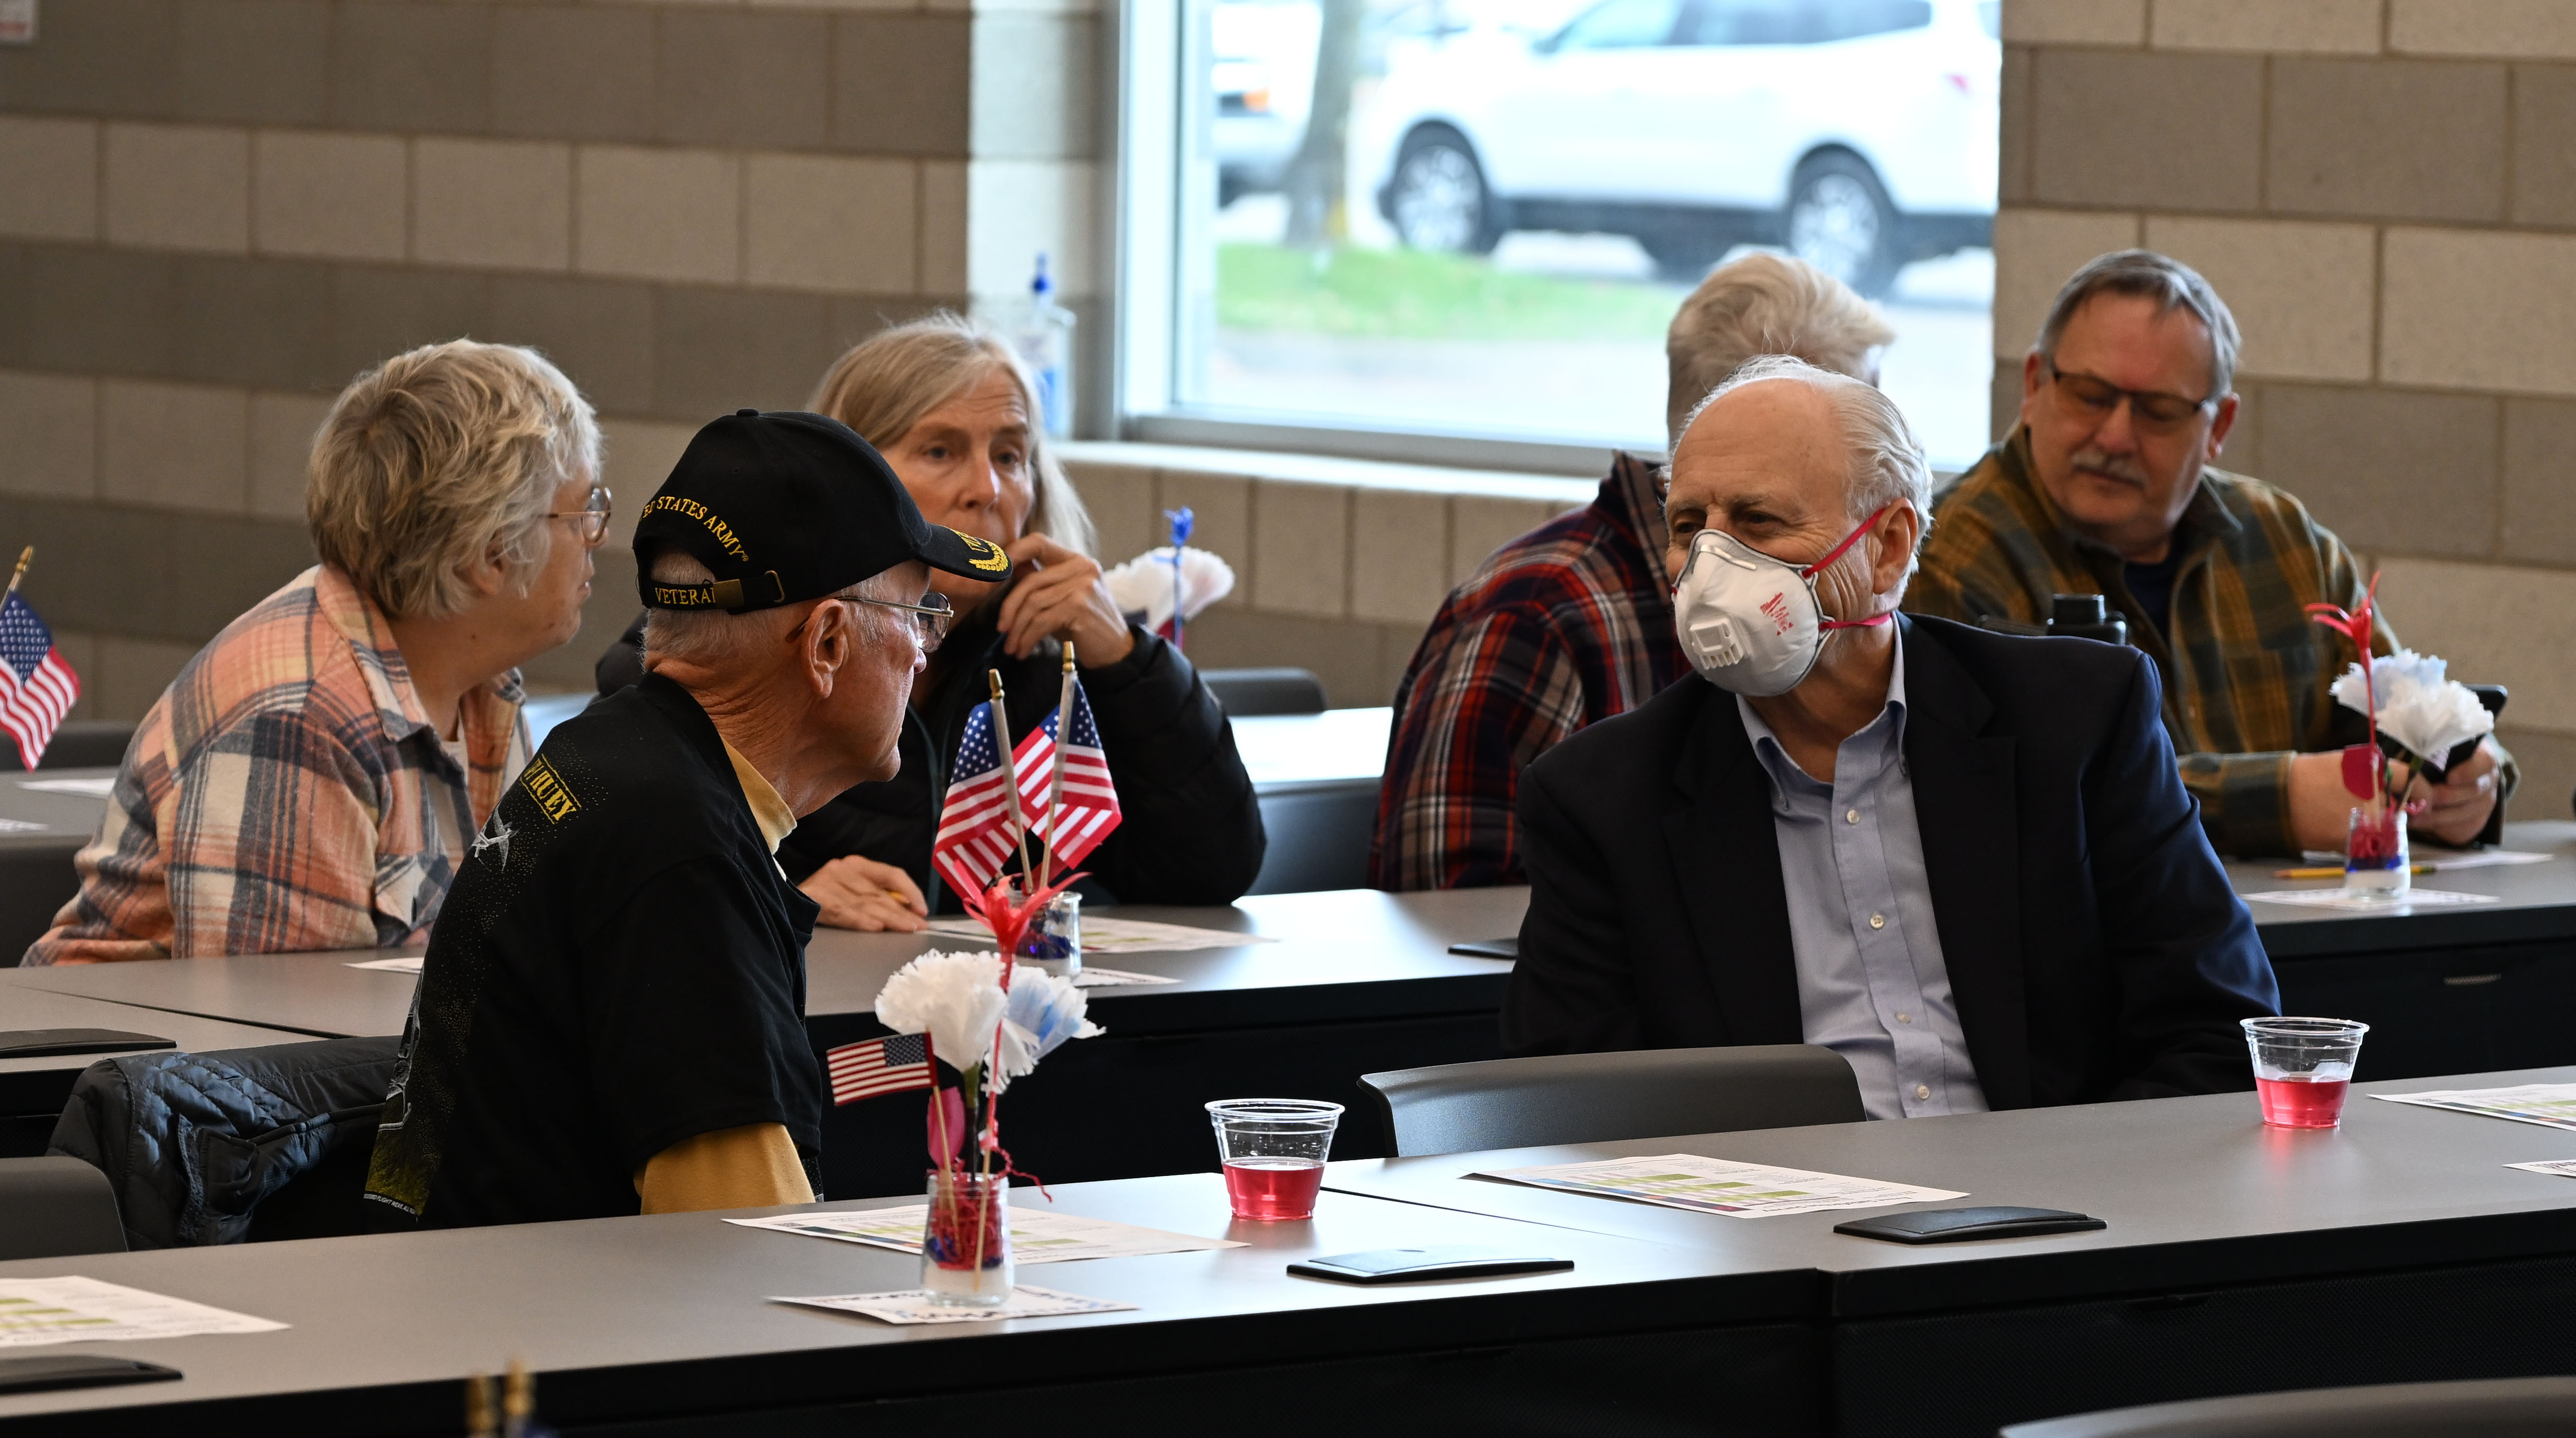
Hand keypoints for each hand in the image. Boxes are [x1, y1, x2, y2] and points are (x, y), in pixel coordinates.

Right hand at [799, 854, 928, 931]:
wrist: (782, 901)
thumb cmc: (824, 900)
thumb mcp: (852, 892)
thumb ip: (877, 898)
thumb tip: (910, 913)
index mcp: (857, 865)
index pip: (892, 875)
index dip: (910, 892)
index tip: (922, 910)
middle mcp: (843, 869)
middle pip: (879, 894)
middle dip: (902, 912)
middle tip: (918, 928)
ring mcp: (827, 881)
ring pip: (864, 903)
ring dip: (888, 918)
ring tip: (905, 929)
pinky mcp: (813, 896)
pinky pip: (842, 911)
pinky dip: (859, 919)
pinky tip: (875, 927)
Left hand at [994, 534, 1136, 665]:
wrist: (1115, 651)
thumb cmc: (1084, 625)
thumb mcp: (1061, 598)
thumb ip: (1039, 582)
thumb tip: (1006, 569)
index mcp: (1076, 560)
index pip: (1038, 542)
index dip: (1012, 552)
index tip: (994, 572)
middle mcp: (1082, 567)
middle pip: (1030, 580)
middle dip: (1009, 607)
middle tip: (1001, 628)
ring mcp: (1082, 586)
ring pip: (1033, 603)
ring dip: (1017, 629)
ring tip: (1012, 646)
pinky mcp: (1080, 607)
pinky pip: (1041, 621)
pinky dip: (1027, 638)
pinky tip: (1022, 650)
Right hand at [2289, 742, 2502, 853]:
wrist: (2277, 795)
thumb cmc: (2309, 776)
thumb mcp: (2344, 765)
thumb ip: (2373, 776)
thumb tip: (2396, 794)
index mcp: (2372, 769)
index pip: (2411, 779)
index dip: (2422, 791)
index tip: (2423, 801)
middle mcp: (2373, 792)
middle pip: (2401, 808)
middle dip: (2397, 815)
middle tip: (2385, 816)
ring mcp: (2365, 817)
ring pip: (2388, 830)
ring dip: (2382, 831)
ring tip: (2359, 825)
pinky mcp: (2353, 838)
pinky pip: (2369, 845)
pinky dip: (2363, 843)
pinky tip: (2344, 833)